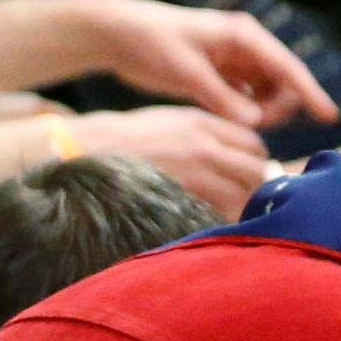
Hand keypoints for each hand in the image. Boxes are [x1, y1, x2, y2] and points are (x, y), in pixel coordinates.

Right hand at [70, 107, 274, 214]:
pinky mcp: (182, 196)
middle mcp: (205, 145)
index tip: (247, 172)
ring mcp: (195, 172)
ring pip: (244, 193)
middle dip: (255, 184)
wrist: (84, 151)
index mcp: (202, 124)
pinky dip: (222, 218)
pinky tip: (211, 219)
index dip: (255, 160)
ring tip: (229, 209)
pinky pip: (218, 212)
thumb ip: (208, 134)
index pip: (254, 144)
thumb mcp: (170, 121)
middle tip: (245, 196)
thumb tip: (238, 155)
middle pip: (256, 170)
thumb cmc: (126, 138)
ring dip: (242, 204)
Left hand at [73, 0, 334, 126]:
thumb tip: (256, 123)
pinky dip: (246, 112)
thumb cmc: (150, 42)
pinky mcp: (221, 75)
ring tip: (235, 121)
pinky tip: (231, 120)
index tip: (330, 117)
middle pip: (283, 84)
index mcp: (244, 36)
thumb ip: (222, 98)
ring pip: (268, 94)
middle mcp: (246, 47)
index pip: (288, 68)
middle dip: (277, 107)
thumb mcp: (185, 71)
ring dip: (261, 112)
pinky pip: (248, 98)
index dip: (311, 93)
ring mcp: (235, 61)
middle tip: (250, 123)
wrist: (116, 34)